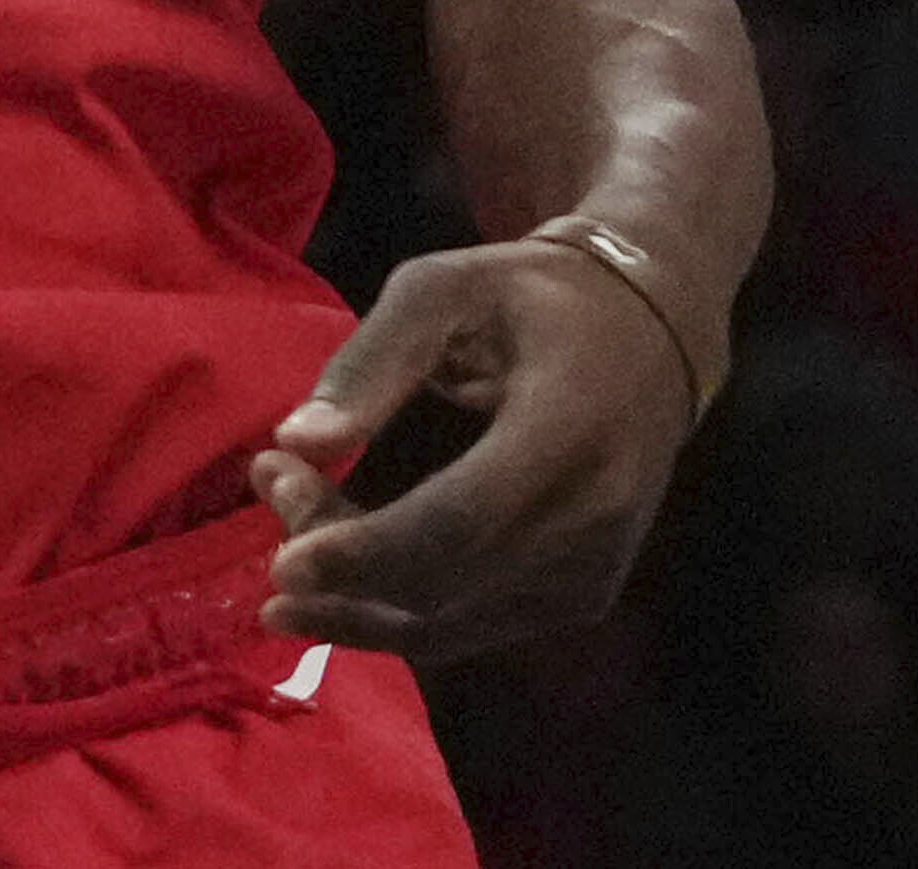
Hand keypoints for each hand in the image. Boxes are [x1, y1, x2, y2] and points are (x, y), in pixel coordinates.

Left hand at [251, 233, 706, 659]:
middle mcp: (594, 515)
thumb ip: (372, 360)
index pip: (460, 522)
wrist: (647, 338)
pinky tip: (337, 584)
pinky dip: (394, 615)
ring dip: (353, 601)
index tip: (280, 562)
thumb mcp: (445, 288)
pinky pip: (471, 628)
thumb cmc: (529, 300)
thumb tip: (296, 441)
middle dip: (339, 567)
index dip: (365, 554)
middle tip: (270, 491)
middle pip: (443, 582)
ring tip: (284, 539)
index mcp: (568, 428)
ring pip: (449, 623)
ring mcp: (593, 568)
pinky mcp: (582, 596)